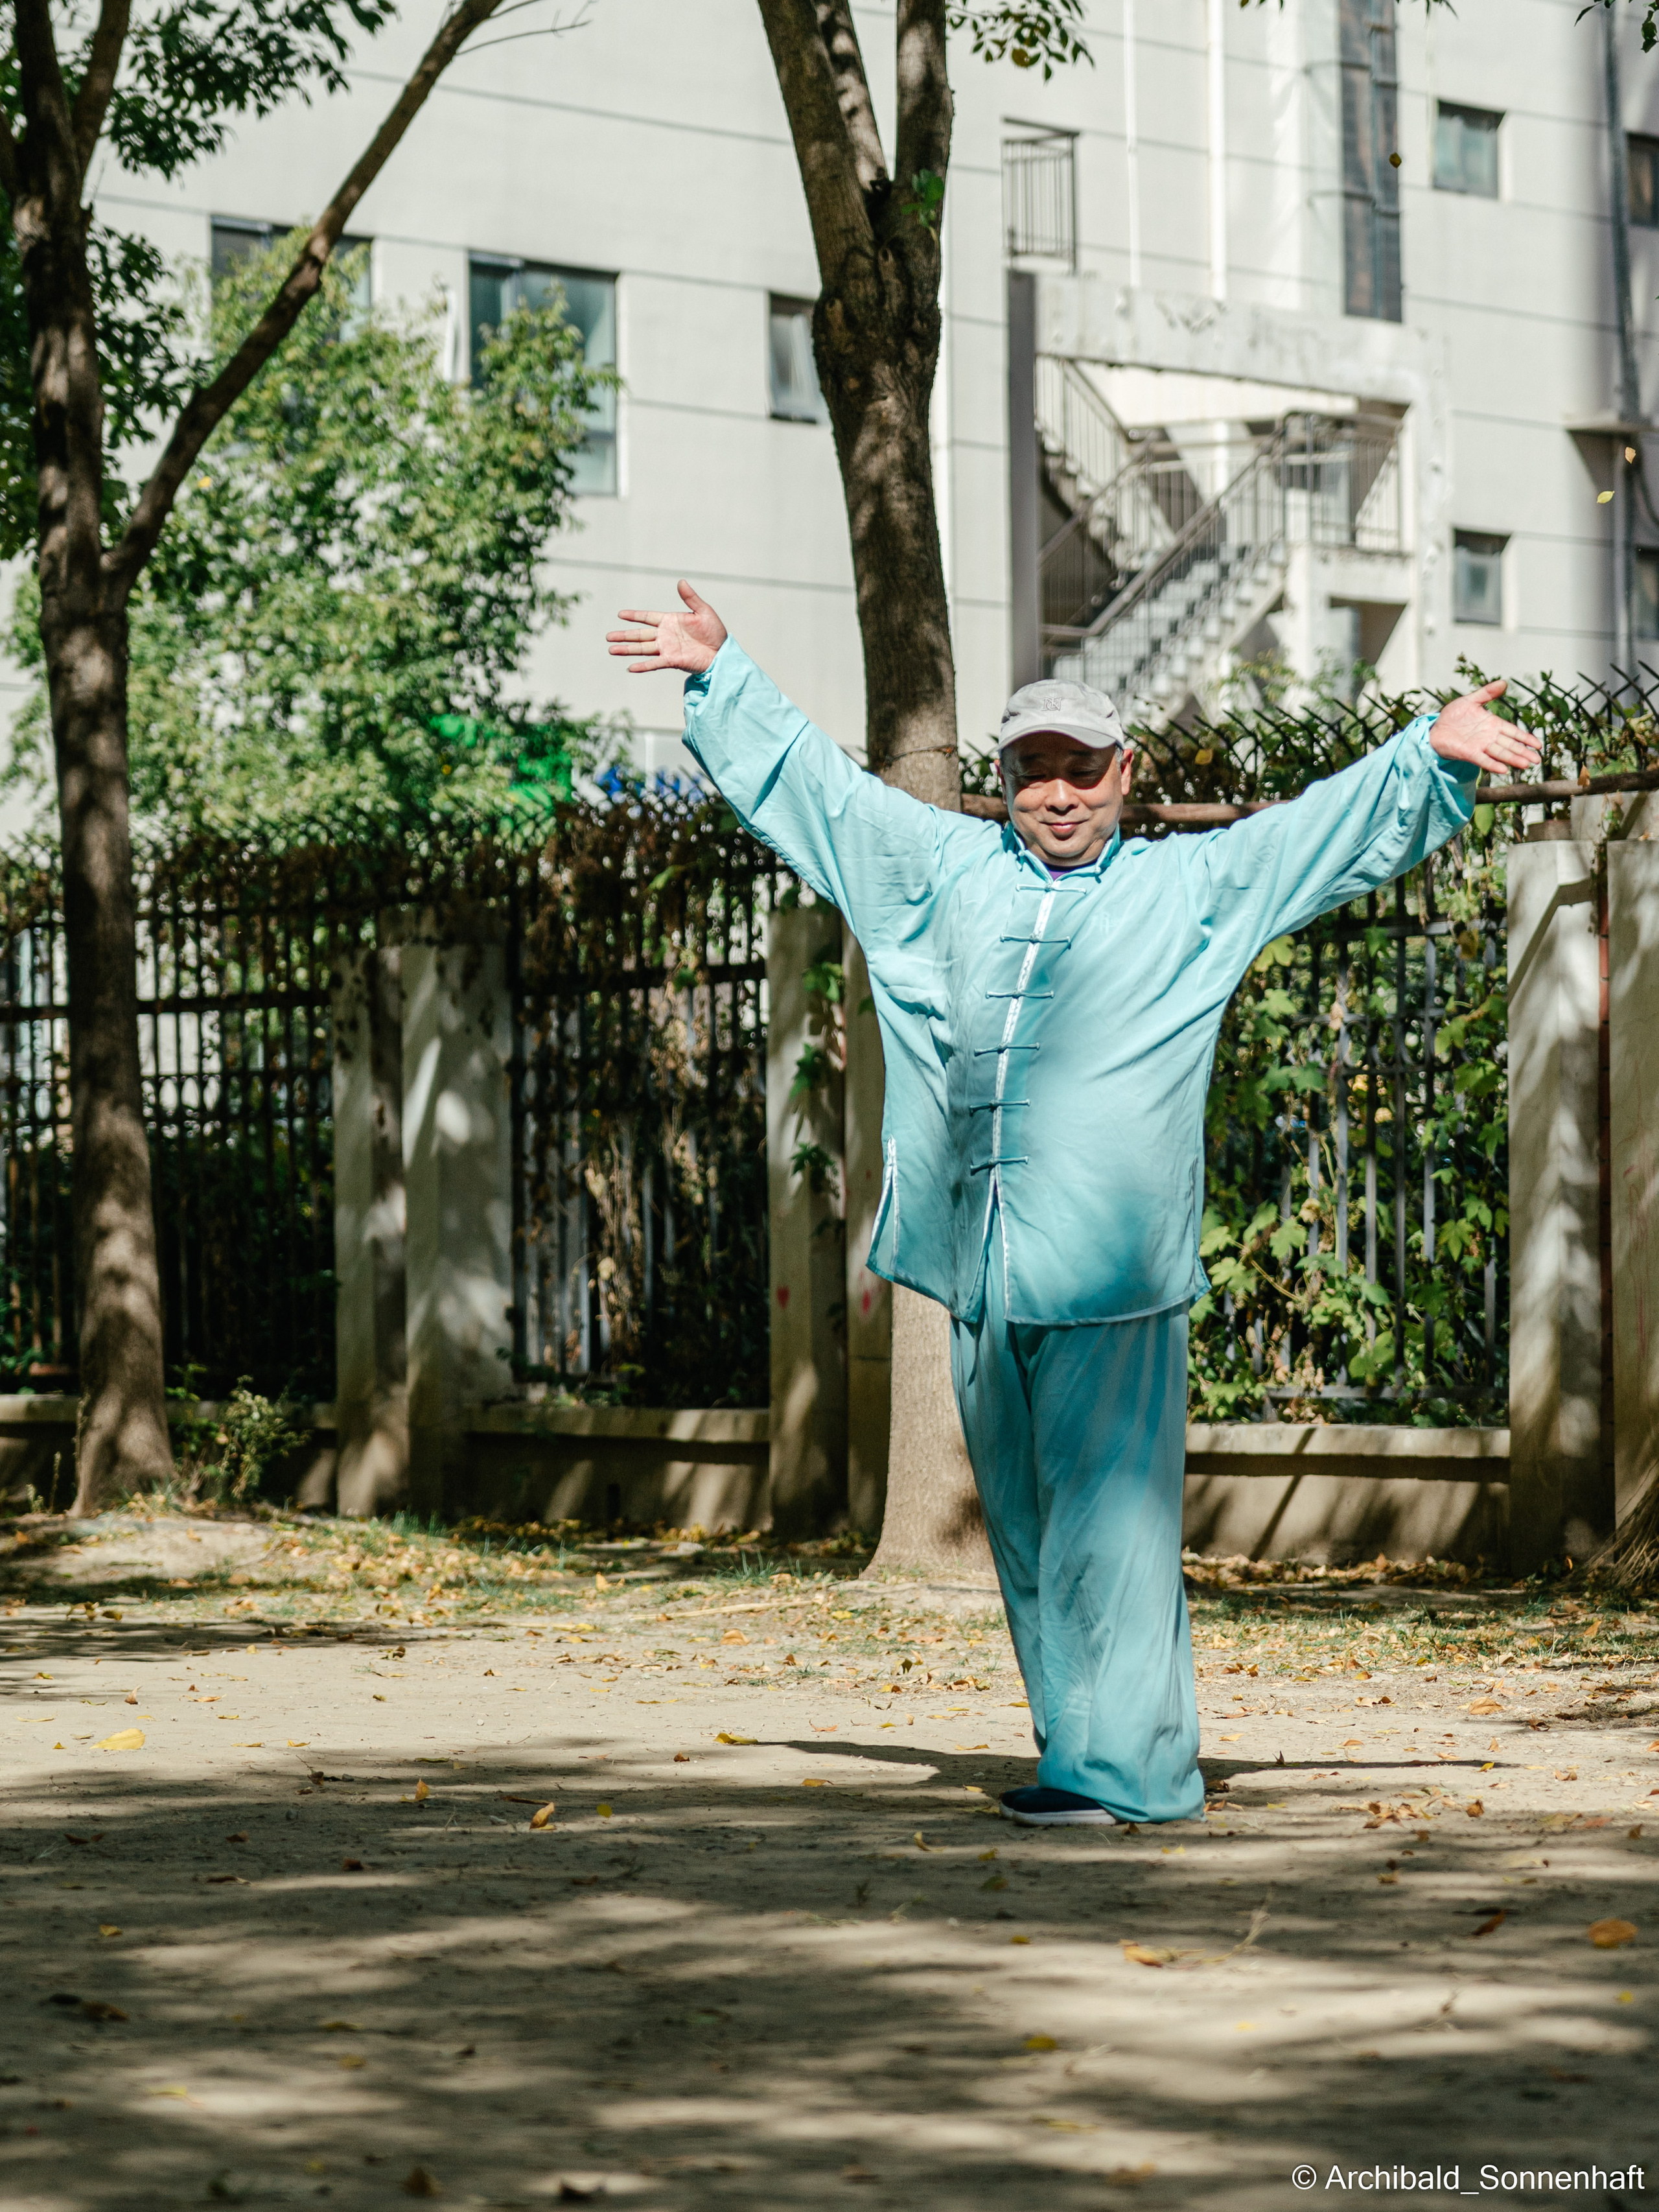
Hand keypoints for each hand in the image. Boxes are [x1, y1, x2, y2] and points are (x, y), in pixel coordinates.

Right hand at [606, 581, 727, 673]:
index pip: (648, 617)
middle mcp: (665, 635)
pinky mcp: (672, 660)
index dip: (634, 616)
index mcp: (670, 621)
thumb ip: (691, 598)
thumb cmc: (715, 632)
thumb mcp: (703, 611)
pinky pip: (654, 663)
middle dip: (624, 635)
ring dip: (627, 649)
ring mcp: (667, 648)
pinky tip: (630, 668)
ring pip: (643, 648)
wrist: (722, 652)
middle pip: (640, 635)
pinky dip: (643, 666)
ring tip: (612, 650)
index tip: (620, 614)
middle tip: (608, 637)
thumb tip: (681, 581)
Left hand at [1428, 679, 1542, 779]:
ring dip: (1513, 759)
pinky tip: (1503, 770)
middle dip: (1524, 752)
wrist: (1435, 728)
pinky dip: (1493, 764)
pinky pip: (1483, 760)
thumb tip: (1504, 682)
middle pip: (1511, 745)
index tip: (1538, 745)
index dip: (1526, 738)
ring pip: (1500, 753)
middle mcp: (1489, 737)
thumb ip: (1487, 693)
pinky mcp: (1469, 753)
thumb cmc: (1453, 716)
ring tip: (1526, 765)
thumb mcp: (1470, 701)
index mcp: (1493, 725)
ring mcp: (1480, 746)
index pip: (1514, 732)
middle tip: (1537, 760)